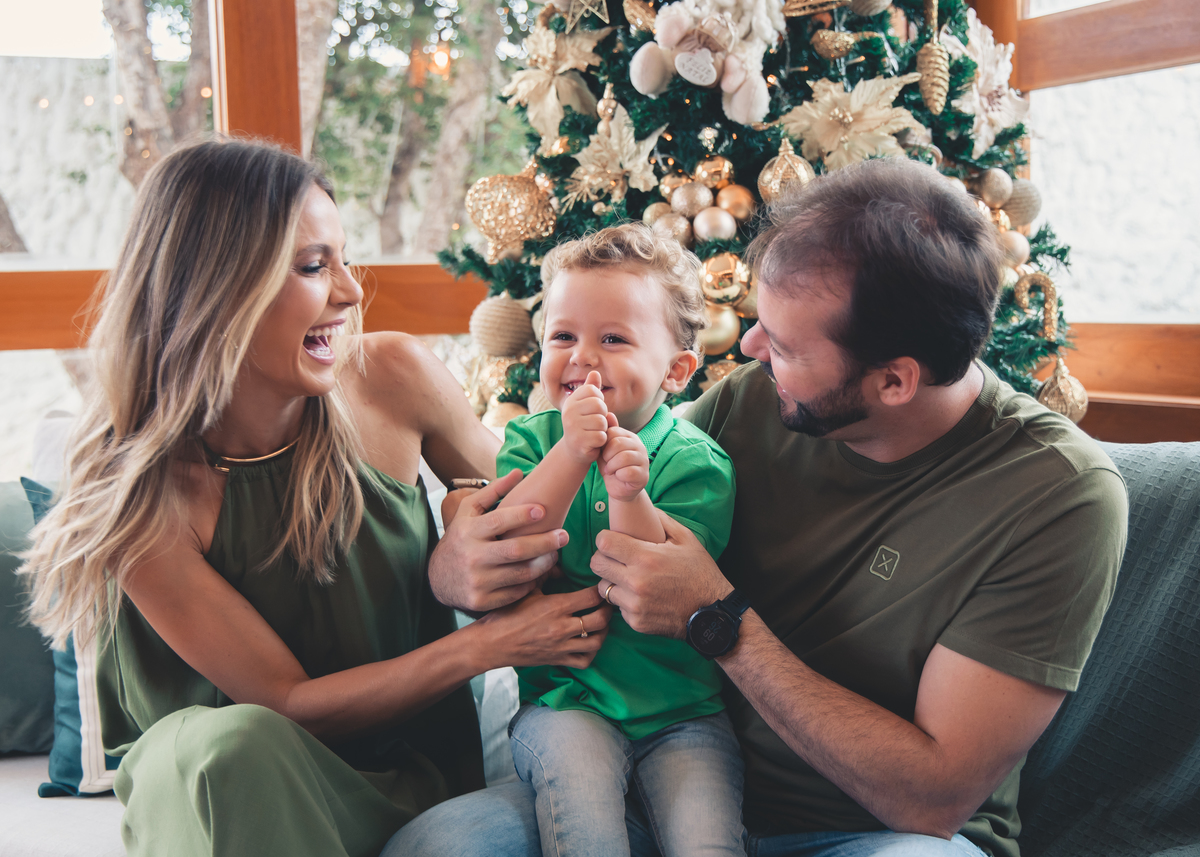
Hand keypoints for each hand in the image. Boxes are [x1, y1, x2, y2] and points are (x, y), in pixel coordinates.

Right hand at [428, 469, 568, 612]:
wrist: (437, 578)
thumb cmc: (461, 538)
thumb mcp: (468, 512)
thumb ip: (493, 492)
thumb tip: (519, 472)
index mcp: (468, 531)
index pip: (499, 521)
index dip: (522, 515)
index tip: (543, 510)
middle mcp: (472, 556)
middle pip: (516, 550)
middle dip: (545, 542)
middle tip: (563, 536)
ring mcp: (477, 581)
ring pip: (521, 574)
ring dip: (544, 564)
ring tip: (555, 554)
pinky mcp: (482, 600)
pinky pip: (516, 592)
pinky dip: (532, 583)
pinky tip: (540, 572)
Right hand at [472, 587, 612, 670]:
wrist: (490, 644)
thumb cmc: (505, 614)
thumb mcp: (525, 590)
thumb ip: (544, 575)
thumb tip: (556, 559)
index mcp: (555, 606)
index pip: (591, 597)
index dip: (600, 589)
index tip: (600, 585)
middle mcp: (562, 627)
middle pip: (600, 620)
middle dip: (607, 610)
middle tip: (607, 603)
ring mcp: (561, 646)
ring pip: (596, 642)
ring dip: (603, 632)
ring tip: (601, 623)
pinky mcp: (557, 660)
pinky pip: (584, 661)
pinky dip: (591, 653)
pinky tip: (588, 643)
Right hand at [560, 370, 608, 463]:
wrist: (574, 450)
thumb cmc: (584, 424)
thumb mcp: (587, 405)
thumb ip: (591, 389)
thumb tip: (595, 372)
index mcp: (571, 400)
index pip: (593, 391)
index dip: (599, 401)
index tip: (593, 410)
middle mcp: (568, 411)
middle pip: (599, 406)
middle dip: (602, 415)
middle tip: (595, 423)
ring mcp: (572, 427)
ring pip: (601, 421)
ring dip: (602, 429)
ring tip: (594, 432)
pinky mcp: (579, 441)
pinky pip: (601, 436)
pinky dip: (601, 441)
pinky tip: (593, 442)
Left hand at [591, 510, 731, 638]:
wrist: (711, 614)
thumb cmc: (700, 574)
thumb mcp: (686, 540)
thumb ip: (661, 520)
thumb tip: (643, 507)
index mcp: (646, 558)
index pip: (604, 543)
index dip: (605, 538)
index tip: (611, 539)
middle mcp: (636, 582)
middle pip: (596, 564)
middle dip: (603, 558)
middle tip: (615, 558)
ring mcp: (634, 604)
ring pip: (603, 587)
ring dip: (612, 581)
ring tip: (628, 578)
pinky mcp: (636, 622)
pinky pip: (617, 606)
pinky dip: (625, 601)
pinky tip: (641, 596)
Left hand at [599, 423, 649, 501]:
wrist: (619, 488)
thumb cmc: (611, 466)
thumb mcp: (605, 449)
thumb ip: (606, 434)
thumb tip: (608, 413)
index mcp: (629, 437)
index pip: (613, 433)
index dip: (604, 444)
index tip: (603, 453)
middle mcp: (639, 446)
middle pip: (618, 444)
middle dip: (607, 456)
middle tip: (606, 463)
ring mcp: (644, 460)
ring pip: (623, 458)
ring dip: (612, 466)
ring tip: (611, 471)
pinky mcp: (644, 475)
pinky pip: (628, 472)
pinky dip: (619, 475)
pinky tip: (619, 477)